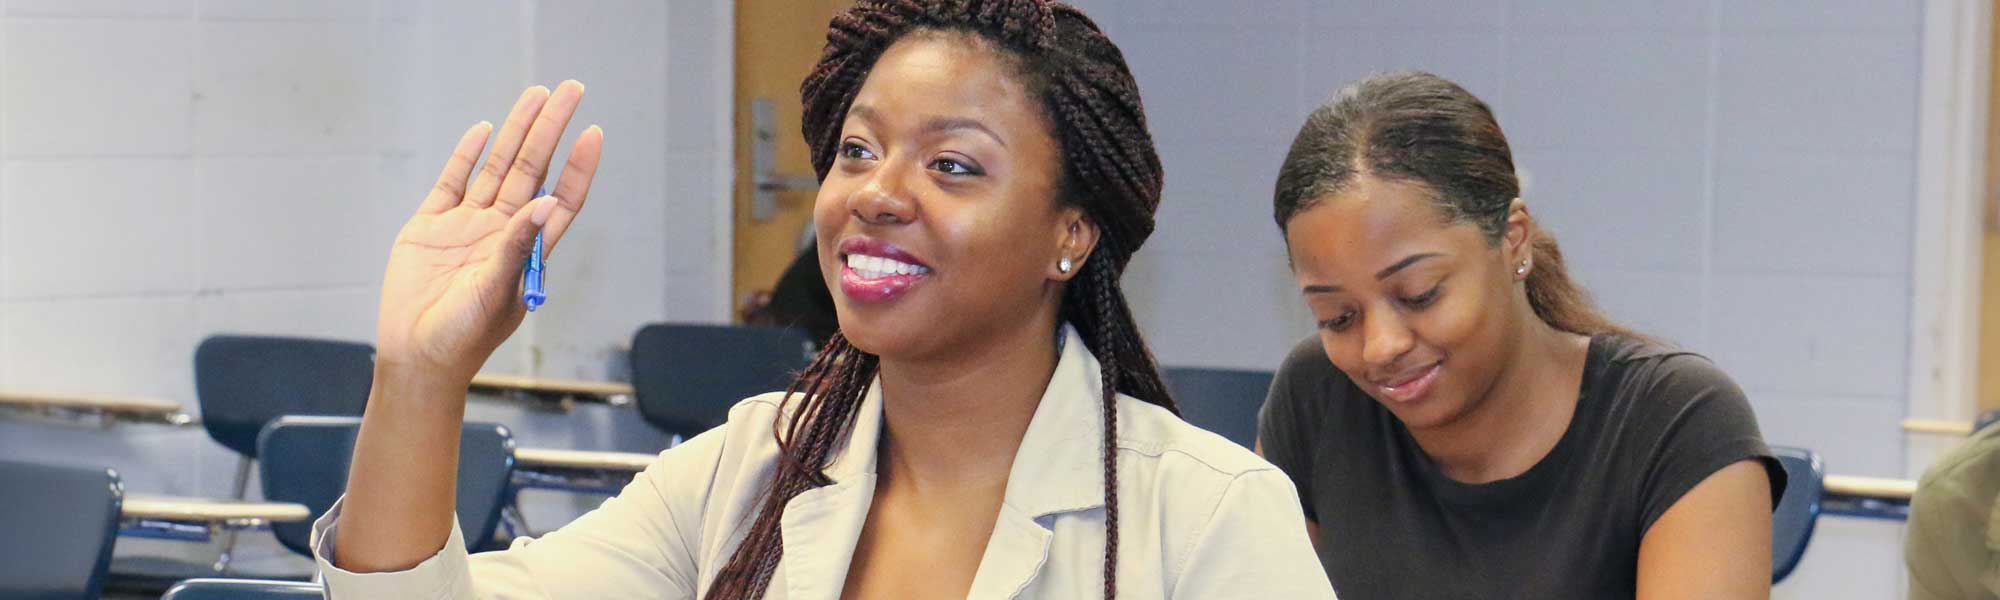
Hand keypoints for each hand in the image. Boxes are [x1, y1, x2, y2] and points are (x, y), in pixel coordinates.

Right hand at [374, 81, 600, 379]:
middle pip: (532, 170)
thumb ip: (518, 247)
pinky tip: (483, 130)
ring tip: (536, 95)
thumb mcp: (496, 292)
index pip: (562, 198)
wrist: (416, 356)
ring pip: (496, 168)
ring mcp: (467, 226)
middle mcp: (501, 232)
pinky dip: (466, 155)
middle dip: (550, 129)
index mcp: (526, 250)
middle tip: (571, 90)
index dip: (578, 168)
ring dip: (516, 132)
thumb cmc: (463, 337)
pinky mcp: (430, 227)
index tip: (593, 133)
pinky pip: (452, 182)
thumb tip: (548, 202)